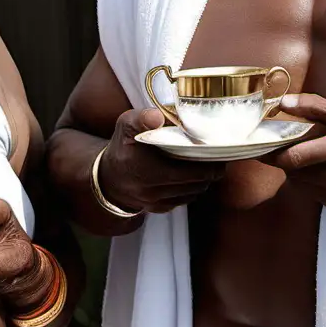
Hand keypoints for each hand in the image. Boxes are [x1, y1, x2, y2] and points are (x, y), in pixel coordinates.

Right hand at [97, 108, 225, 213]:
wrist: (107, 178)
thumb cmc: (121, 148)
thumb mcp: (125, 126)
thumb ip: (141, 118)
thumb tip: (158, 117)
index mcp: (146, 170)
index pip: (190, 173)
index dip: (209, 164)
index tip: (219, 152)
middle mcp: (152, 190)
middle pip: (197, 183)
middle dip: (211, 171)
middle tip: (218, 157)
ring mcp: (156, 202)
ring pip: (193, 193)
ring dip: (203, 181)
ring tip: (208, 165)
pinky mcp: (159, 209)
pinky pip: (184, 200)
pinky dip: (192, 189)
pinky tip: (192, 176)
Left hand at [262, 94, 325, 216]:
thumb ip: (317, 106)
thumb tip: (285, 102)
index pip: (295, 156)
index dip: (272, 151)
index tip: (261, 143)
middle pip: (293, 171)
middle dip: (286, 158)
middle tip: (288, 145)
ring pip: (300, 184)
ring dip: (299, 170)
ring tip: (313, 156)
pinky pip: (313, 195)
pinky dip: (312, 182)